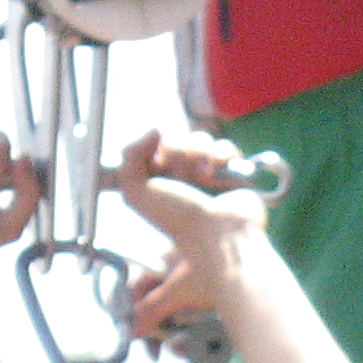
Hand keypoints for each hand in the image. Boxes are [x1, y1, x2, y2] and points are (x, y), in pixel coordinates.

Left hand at [115, 129, 269, 335]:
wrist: (215, 233)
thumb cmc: (175, 218)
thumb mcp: (135, 191)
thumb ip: (129, 155)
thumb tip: (156, 129)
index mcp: (160, 177)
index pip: (156, 143)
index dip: (157, 151)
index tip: (159, 167)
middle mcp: (184, 174)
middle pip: (179, 138)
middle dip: (179, 154)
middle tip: (183, 179)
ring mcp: (209, 172)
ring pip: (202, 139)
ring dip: (200, 155)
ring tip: (204, 178)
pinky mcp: (233, 172)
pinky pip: (226, 147)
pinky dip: (222, 157)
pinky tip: (218, 175)